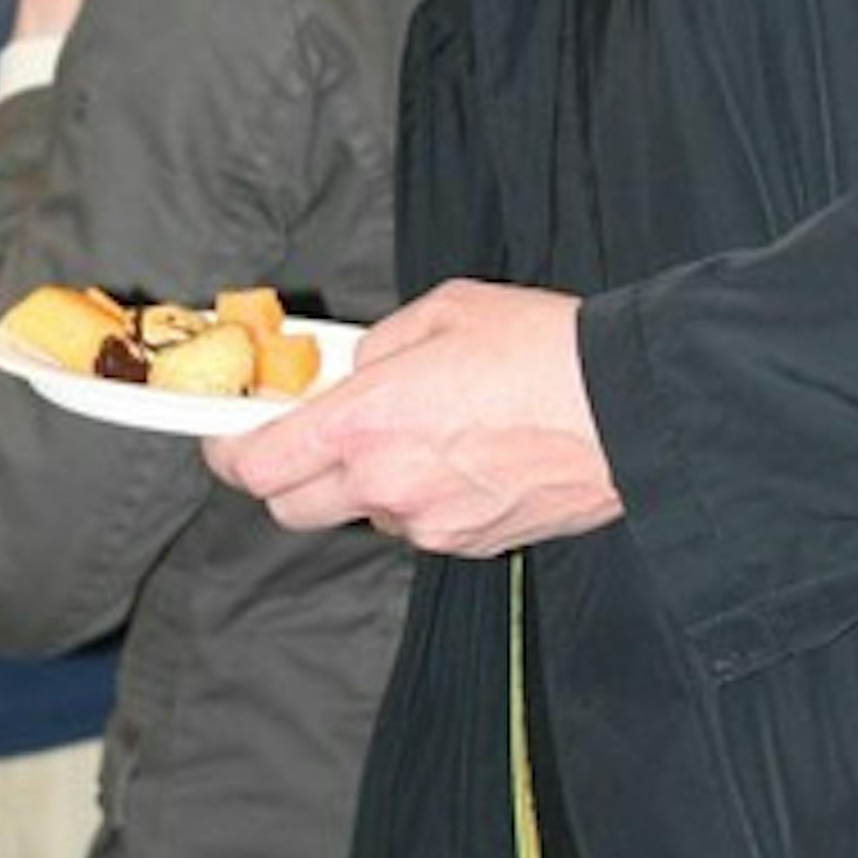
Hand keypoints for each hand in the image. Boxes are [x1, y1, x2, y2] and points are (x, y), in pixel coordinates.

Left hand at [204, 278, 621, 556]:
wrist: (631, 409)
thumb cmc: (545, 351)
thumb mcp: (443, 312)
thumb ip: (376, 347)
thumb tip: (351, 368)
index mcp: (364, 424)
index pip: (254, 464)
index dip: (227, 450)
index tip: (228, 432)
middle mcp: (385, 485)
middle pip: (288, 508)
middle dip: (286, 472)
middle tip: (310, 434)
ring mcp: (428, 524)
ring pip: (360, 515)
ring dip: (363, 483)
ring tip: (418, 433)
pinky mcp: (471, 545)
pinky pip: (418, 525)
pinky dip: (420, 498)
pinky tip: (464, 457)